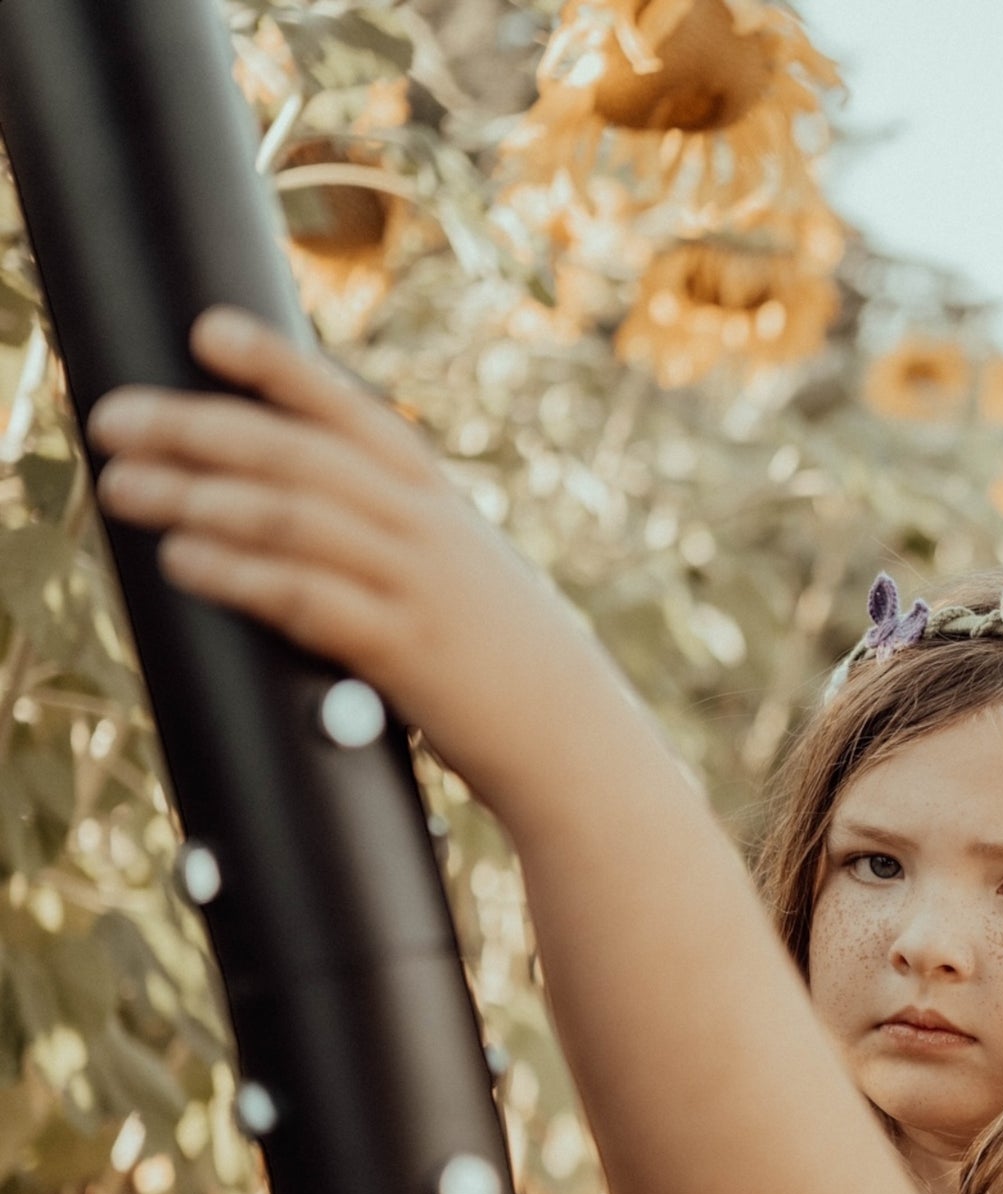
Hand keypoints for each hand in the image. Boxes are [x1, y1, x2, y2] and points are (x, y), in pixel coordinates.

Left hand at [85, 306, 570, 798]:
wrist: (569, 736)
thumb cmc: (503, 661)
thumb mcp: (463, 572)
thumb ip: (396, 534)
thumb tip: (305, 510)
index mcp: (436, 501)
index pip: (348, 411)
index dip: (276, 365)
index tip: (206, 330)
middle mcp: (425, 529)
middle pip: (296, 455)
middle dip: (197, 429)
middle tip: (116, 417)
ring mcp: (415, 586)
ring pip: (291, 517)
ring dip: (196, 496)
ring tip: (123, 487)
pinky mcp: (401, 652)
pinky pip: (305, 598)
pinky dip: (238, 573)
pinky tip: (184, 560)